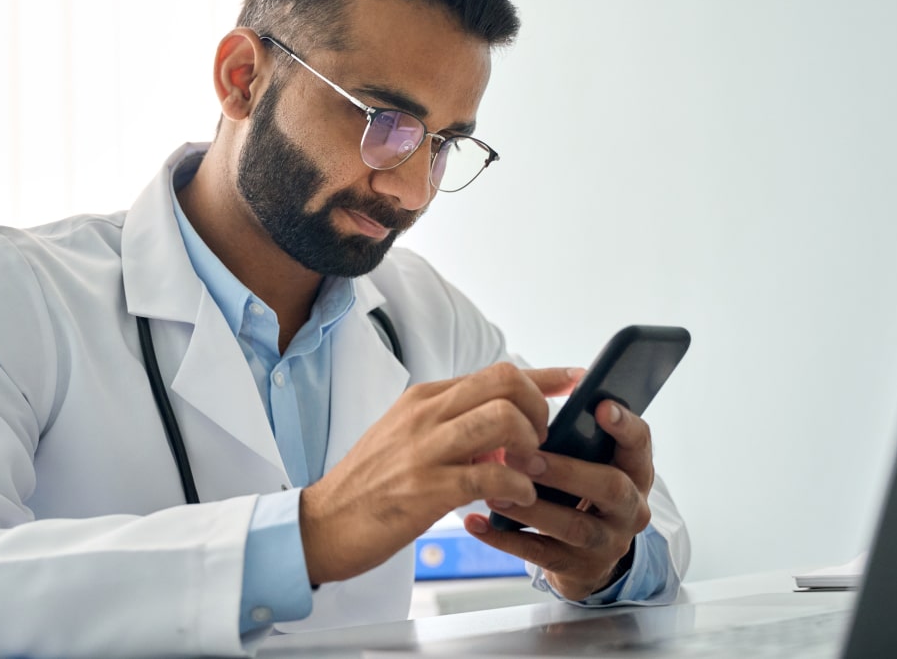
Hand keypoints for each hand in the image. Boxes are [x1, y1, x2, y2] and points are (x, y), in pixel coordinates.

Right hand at [300, 363, 582, 584]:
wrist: (321, 524)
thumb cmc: (369, 486)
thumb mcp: (408, 440)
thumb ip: (454, 429)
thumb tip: (504, 432)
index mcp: (424, 399)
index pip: (495, 372)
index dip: (543, 375)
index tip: (575, 379)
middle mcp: (426, 414)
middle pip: (505, 383)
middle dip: (539, 410)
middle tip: (540, 443)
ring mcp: (425, 450)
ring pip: (503, 420)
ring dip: (530, 447)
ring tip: (528, 471)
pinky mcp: (426, 489)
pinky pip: (492, 478)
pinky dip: (516, 489)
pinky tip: (516, 501)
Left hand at [463, 399, 653, 599]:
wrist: (587, 556)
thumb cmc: (582, 491)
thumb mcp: (591, 460)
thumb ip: (581, 426)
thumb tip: (571, 375)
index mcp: (634, 471)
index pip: (640, 443)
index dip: (624, 425)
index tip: (600, 406)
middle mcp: (630, 507)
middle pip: (610, 487)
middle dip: (566, 471)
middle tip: (524, 457)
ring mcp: (607, 542)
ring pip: (575, 526)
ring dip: (532, 507)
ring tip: (494, 491)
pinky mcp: (578, 569)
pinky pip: (541, 554)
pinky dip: (506, 538)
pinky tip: (477, 522)